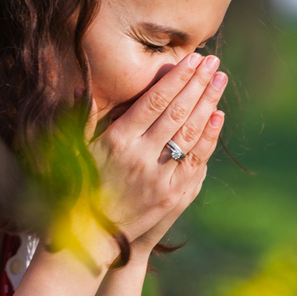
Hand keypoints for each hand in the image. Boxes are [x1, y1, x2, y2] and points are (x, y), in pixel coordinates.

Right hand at [84, 53, 227, 248]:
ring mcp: (158, 177)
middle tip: (213, 61)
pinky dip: (208, 137)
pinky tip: (217, 116)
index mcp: (117, 140)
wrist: (93, 236)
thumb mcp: (76, 150)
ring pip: (190, 133)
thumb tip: (80, 86)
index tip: (192, 59)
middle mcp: (140, 156)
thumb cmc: (81, 187)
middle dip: (197, 83)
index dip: (176, 77)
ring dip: (208, 103)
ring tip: (220, 80)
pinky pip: (195, 160)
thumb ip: (83, 117)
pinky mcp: (171, 195)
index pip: (154, 100)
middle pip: (177, 112)